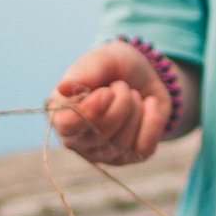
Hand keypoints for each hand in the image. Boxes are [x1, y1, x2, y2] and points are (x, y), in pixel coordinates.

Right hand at [45, 42, 168, 165]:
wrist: (145, 73)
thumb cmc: (114, 67)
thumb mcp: (102, 59)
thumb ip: (86, 72)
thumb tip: (63, 88)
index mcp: (63, 114)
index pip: (68, 126)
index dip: (89, 112)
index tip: (105, 93)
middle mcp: (80, 140)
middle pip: (102, 132)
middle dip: (121, 102)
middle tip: (121, 86)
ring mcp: (106, 152)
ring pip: (124, 142)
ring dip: (136, 109)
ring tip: (132, 95)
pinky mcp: (131, 156)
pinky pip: (145, 148)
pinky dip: (153, 121)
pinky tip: (150, 104)